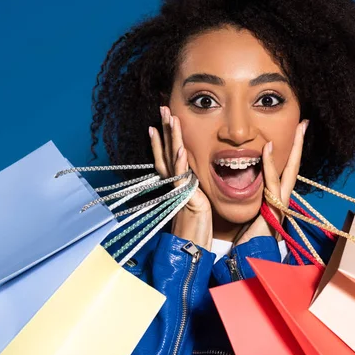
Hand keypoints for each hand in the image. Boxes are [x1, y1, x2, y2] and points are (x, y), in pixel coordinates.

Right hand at [149, 106, 212, 250]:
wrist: (191, 246)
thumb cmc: (196, 227)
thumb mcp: (196, 202)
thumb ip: (193, 188)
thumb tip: (195, 178)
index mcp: (178, 182)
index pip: (167, 155)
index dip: (162, 138)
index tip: (159, 121)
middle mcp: (175, 183)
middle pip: (166, 150)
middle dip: (164, 129)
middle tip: (162, 108)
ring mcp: (178, 189)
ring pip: (171, 158)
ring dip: (170, 137)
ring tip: (169, 119)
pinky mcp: (184, 198)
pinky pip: (181, 177)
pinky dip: (179, 163)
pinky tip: (179, 148)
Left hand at [234, 120, 308, 246]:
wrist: (250, 260)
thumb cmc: (247, 241)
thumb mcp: (252, 214)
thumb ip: (255, 199)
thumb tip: (249, 183)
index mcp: (276, 200)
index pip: (285, 171)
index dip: (290, 152)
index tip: (293, 133)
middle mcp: (283, 201)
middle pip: (293, 168)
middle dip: (299, 146)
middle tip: (304, 124)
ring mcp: (281, 206)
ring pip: (288, 173)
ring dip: (292, 150)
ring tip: (296, 130)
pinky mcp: (275, 212)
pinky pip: (273, 185)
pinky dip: (270, 166)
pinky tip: (267, 149)